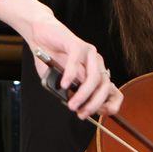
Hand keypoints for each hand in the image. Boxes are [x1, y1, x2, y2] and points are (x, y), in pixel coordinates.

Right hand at [0, 0, 122, 119]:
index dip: (111, 104)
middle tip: (81, 114)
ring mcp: (88, 53)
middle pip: (105, 86)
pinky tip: (64, 85)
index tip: (101, 115)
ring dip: (84, 94)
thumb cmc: (51, 59)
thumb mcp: (61, 81)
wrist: (39, 36)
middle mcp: (96, 64)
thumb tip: (76, 107)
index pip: (113, 91)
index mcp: (96, 73)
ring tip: (72, 105)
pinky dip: (71, 75)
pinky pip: (76, 61)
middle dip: (95, 103)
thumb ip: (69, 92)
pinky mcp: (76, 43)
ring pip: (94, 77)